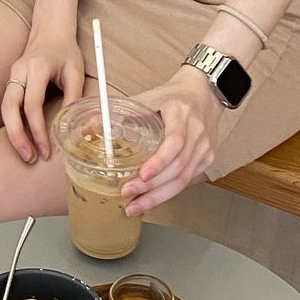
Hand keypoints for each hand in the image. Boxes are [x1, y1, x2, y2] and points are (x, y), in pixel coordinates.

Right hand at [2, 28, 84, 163]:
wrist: (50, 29)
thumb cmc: (65, 50)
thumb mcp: (76, 71)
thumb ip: (73, 97)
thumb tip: (71, 128)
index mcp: (37, 67)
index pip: (32, 104)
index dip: (37, 130)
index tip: (47, 150)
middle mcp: (20, 71)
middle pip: (9, 107)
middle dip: (17, 136)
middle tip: (29, 158)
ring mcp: (12, 74)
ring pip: (4, 108)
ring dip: (12, 133)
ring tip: (26, 154)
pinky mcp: (11, 80)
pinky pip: (7, 105)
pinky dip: (12, 123)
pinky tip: (23, 139)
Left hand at [122, 69, 222, 215]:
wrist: (205, 94)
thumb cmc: (175, 96)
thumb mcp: (151, 96)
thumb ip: (126, 111)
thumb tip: (94, 125)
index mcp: (182, 114)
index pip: (175, 141)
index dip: (159, 161)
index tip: (142, 174)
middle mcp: (197, 133)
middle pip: (177, 167)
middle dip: (151, 186)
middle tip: (128, 194)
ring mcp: (204, 149)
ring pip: (183, 180)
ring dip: (158, 196)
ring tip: (135, 206)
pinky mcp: (206, 160)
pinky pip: (187, 182)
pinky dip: (167, 194)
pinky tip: (151, 200)